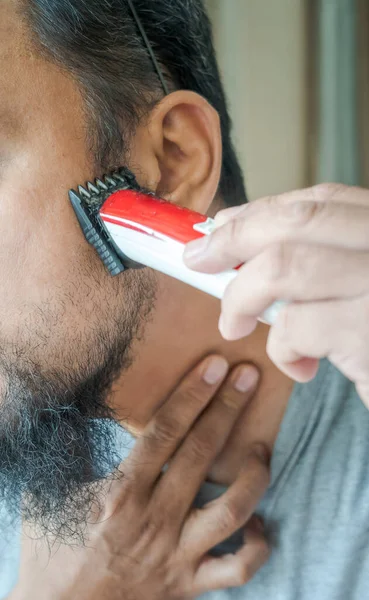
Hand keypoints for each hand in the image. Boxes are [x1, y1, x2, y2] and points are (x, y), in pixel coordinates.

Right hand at [12, 356, 268, 599]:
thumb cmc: (51, 555)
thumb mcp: (45, 496)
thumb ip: (65, 449)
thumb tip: (73, 409)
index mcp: (120, 494)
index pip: (164, 432)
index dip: (193, 395)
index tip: (215, 366)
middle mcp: (154, 520)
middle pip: (201, 455)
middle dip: (228, 410)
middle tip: (249, 377)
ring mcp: (177, 554)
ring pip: (232, 510)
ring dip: (253, 475)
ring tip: (260, 448)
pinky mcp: (191, 585)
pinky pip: (238, 569)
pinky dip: (258, 545)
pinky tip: (259, 521)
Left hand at [184, 184, 368, 405]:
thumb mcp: (361, 285)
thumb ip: (318, 260)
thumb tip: (236, 234)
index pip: (320, 201)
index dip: (260, 211)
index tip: (220, 227)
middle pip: (298, 222)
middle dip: (234, 238)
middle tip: (199, 260)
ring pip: (285, 268)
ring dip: (242, 296)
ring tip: (235, 325)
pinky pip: (297, 329)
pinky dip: (282, 350)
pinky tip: (302, 367)